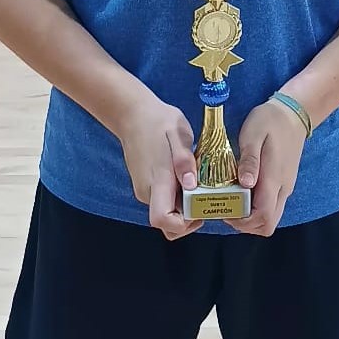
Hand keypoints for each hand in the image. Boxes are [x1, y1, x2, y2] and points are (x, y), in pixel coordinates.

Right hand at [119, 96, 200, 241]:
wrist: (132, 115)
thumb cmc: (157, 121)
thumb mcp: (178, 133)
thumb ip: (184, 159)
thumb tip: (191, 184)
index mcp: (157, 181)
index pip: (163, 220)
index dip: (184, 223)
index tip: (200, 207)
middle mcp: (148, 192)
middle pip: (168, 224)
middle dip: (189, 219)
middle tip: (206, 197)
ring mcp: (145, 191)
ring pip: (167, 214)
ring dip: (185, 208)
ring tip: (198, 185)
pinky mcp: (146, 187)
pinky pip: (164, 203)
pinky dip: (178, 199)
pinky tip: (187, 180)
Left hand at [229, 99, 307, 237]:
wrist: (293, 114)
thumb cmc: (270, 121)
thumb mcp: (254, 134)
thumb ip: (249, 160)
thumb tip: (245, 184)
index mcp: (274, 179)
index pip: (262, 216)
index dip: (242, 220)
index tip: (225, 208)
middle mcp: (283, 189)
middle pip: (267, 224)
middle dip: (245, 224)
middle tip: (227, 207)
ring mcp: (285, 189)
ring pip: (269, 219)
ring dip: (250, 218)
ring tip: (232, 200)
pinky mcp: (283, 185)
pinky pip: (271, 207)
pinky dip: (256, 209)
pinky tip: (242, 193)